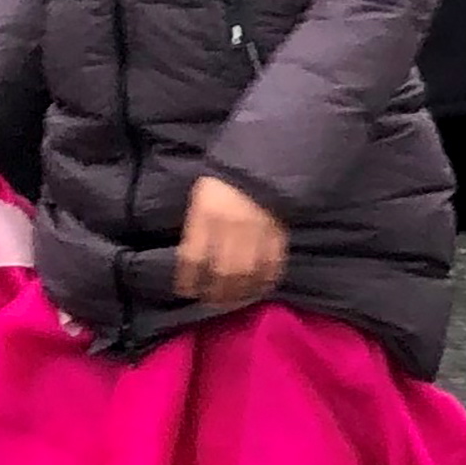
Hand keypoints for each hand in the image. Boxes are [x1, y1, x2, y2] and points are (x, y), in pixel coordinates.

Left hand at [174, 172, 288, 308]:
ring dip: (240, 293)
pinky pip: (273, 263)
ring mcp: (257, 232)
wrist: (261, 162)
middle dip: (216, 293)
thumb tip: (191, 261)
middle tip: (212, 302)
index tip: (187, 290)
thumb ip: (196, 229)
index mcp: (206, 215)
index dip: (188, 279)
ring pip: (248, 273)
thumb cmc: (223, 181)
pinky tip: (261, 287)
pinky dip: (267, 280)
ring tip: (235, 301)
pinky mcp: (278, 233)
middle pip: (222, 272)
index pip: (193, 258)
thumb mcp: (200, 200)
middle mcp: (231, 228)